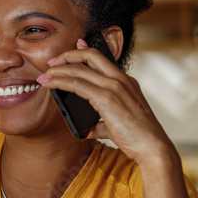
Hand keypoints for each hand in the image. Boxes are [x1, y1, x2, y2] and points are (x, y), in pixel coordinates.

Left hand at [37, 38, 173, 167]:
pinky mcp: (106, 98)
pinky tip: (50, 84)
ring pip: (79, 69)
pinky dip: (60, 82)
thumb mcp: (118, 124)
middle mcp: (121, 80)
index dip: (83, 50)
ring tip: (44, 76)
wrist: (153, 147)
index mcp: (126, 82)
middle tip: (51, 64)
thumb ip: (102, 123)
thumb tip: (88, 129)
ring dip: (58, 70)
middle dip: (67, 56)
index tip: (70, 50)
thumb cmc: (138, 138)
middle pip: (90, 55)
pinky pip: (77, 84)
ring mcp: (114, 87)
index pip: (102, 58)